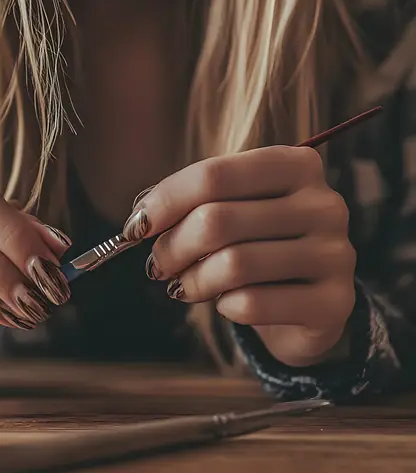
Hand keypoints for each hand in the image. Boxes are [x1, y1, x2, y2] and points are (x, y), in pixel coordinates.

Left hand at [123, 146, 356, 366]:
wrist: (309, 305)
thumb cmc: (259, 247)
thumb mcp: (231, 211)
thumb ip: (192, 203)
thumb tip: (141, 214)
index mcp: (296, 165)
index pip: (214, 174)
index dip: (164, 201)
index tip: (136, 227)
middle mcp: (324, 204)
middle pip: (218, 220)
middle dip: (172, 248)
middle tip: (156, 266)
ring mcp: (336, 253)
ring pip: (234, 265)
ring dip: (193, 281)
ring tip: (184, 287)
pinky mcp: (334, 302)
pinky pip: (254, 304)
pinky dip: (226, 308)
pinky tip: (226, 305)